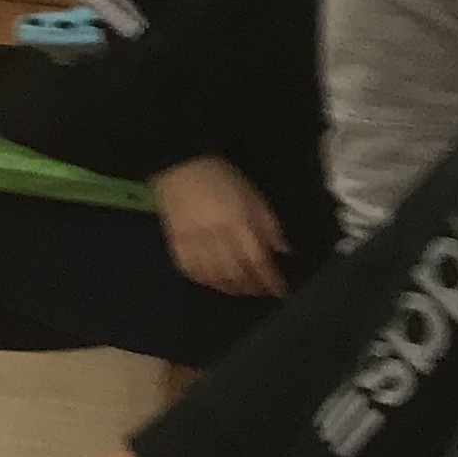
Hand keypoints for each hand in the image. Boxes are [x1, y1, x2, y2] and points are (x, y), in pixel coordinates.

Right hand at [151, 154, 288, 296]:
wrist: (179, 164)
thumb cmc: (222, 177)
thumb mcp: (253, 195)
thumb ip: (268, 224)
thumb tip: (283, 250)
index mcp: (238, 222)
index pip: (257, 259)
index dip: (271, 279)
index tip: (282, 291)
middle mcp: (215, 236)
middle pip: (235, 271)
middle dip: (251, 286)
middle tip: (261, 293)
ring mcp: (192, 240)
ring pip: (212, 274)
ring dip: (229, 287)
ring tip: (239, 291)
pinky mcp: (174, 240)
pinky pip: (188, 267)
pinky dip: (202, 279)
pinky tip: (211, 282)